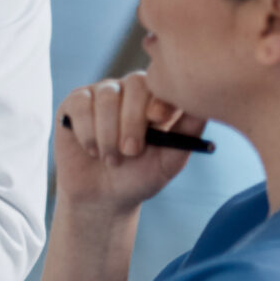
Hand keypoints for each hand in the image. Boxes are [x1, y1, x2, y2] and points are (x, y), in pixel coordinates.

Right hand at [55, 72, 196, 218]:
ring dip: (108, 133)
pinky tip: (92, 149)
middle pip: (134, 85)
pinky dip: (87, 132)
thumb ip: (187, 133)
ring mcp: (101, 94)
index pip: (161, 83)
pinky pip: (81, 106)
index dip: (158, 99)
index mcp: (157, 99)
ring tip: (111, 159)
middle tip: (130, 152)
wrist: (101, 196)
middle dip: (132, 121)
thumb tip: (205, 107)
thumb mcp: (169, 160)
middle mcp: (130, 90)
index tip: (157, 121)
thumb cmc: (140, 177)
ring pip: (106, 97)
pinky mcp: (74, 103)